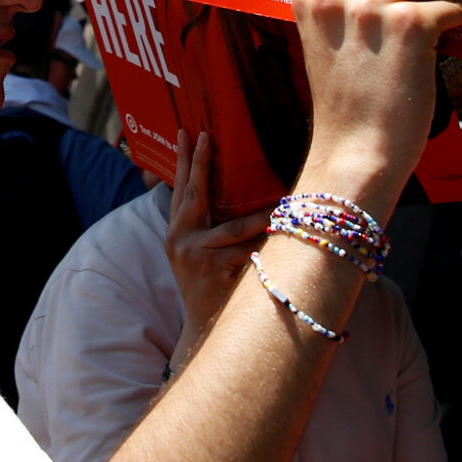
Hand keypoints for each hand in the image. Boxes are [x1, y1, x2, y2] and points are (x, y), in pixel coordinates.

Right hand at [164, 131, 267, 363]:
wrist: (204, 328)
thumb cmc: (211, 288)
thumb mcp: (199, 255)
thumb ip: (210, 228)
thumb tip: (239, 196)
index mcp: (176, 233)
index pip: (180, 190)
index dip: (185, 161)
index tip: (188, 133)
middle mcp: (180, 240)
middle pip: (194, 194)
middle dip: (201, 163)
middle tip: (208, 136)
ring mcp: (196, 255)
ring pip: (235, 226)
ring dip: (262, 215)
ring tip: (282, 202)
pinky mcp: (215, 270)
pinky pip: (249, 251)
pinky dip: (268, 245)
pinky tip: (285, 238)